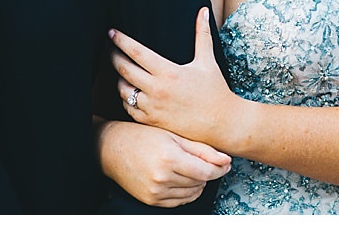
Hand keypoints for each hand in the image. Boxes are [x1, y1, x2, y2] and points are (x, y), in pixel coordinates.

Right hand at [97, 120, 230, 207]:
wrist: (113, 148)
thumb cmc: (142, 136)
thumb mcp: (173, 135)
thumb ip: (201, 149)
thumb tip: (225, 160)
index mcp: (169, 158)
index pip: (206, 171)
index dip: (219, 168)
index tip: (225, 163)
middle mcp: (162, 178)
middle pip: (200, 183)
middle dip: (206, 173)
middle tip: (200, 160)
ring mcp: (156, 192)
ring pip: (192, 194)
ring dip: (196, 183)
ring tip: (187, 168)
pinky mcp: (151, 200)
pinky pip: (179, 202)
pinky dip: (185, 192)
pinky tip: (179, 178)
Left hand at [109, 7, 237, 145]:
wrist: (221, 123)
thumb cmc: (214, 90)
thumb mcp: (207, 61)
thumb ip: (202, 34)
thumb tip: (203, 10)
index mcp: (168, 72)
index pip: (136, 52)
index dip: (120, 41)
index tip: (111, 32)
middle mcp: (157, 90)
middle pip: (123, 69)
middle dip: (114, 57)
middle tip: (111, 49)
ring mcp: (152, 107)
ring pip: (123, 90)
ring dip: (119, 79)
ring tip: (121, 70)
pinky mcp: (152, 122)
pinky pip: (129, 108)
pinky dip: (126, 99)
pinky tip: (130, 91)